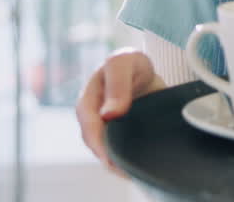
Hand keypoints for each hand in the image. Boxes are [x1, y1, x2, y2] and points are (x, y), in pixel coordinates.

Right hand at [75, 48, 166, 174]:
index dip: (100, 141)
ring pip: (106, 150)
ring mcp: (104, 128)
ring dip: (117, 161)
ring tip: (133, 171)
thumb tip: (109, 114)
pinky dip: (125, 160)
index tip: (112, 156)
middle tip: (126, 169)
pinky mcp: (116, 136)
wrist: (144, 71)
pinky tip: (136, 168)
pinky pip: (117, 152)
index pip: (90, 125)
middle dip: (108, 156)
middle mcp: (92, 117)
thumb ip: (118, 83)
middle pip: (95, 143)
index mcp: (89, 99)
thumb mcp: (125, 63)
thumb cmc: (131, 63)